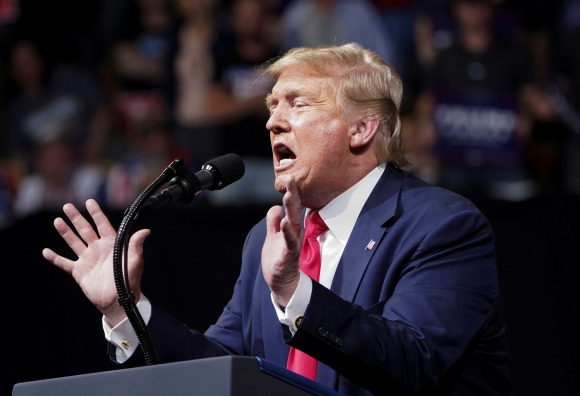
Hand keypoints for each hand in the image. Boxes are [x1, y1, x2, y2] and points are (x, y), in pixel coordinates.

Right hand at [42, 199, 149, 326]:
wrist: (118, 301)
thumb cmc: (129, 281)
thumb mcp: (134, 260)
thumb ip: (136, 245)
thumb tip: (146, 231)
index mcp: (111, 245)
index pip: (102, 225)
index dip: (96, 213)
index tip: (89, 202)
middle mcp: (98, 249)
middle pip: (85, 230)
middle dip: (76, 218)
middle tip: (67, 206)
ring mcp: (88, 260)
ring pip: (74, 242)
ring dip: (65, 232)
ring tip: (57, 221)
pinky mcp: (79, 272)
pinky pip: (64, 263)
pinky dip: (55, 258)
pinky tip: (46, 251)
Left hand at [261, 176, 302, 306]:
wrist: (281, 282)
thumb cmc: (278, 259)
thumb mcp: (273, 236)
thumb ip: (273, 222)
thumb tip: (275, 206)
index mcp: (291, 228)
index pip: (292, 207)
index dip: (291, 192)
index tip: (289, 177)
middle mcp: (294, 234)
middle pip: (294, 212)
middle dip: (293, 195)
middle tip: (291, 180)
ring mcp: (291, 245)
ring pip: (293, 225)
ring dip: (291, 211)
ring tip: (288, 197)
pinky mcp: (287, 257)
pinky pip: (289, 244)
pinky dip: (287, 233)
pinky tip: (284, 223)